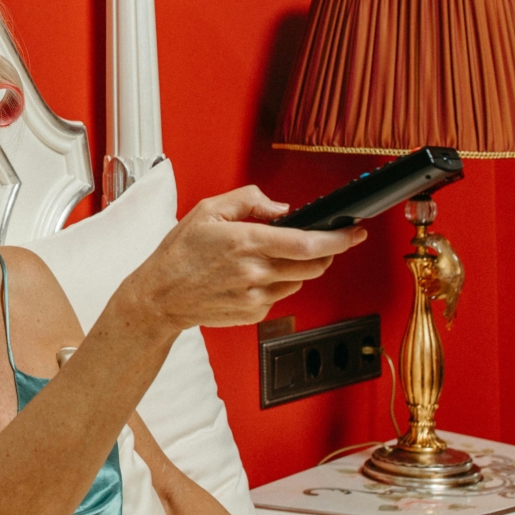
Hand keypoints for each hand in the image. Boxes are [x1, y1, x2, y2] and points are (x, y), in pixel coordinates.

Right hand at [116, 185, 363, 331]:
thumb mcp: (208, 210)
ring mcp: (255, 297)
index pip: (306, 243)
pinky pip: (280, 295)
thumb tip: (282, 208)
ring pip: (299, 280)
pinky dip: (276, 283)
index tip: (354, 232)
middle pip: (313, 265)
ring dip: (297, 267)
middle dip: (326, 252)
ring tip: (269, 257)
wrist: (160, 296)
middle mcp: (254, 272)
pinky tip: (252, 276)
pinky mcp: (254, 314)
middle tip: (324, 241)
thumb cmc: (180, 253)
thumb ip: (249, 201)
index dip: (338, 239)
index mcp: (246, 242)